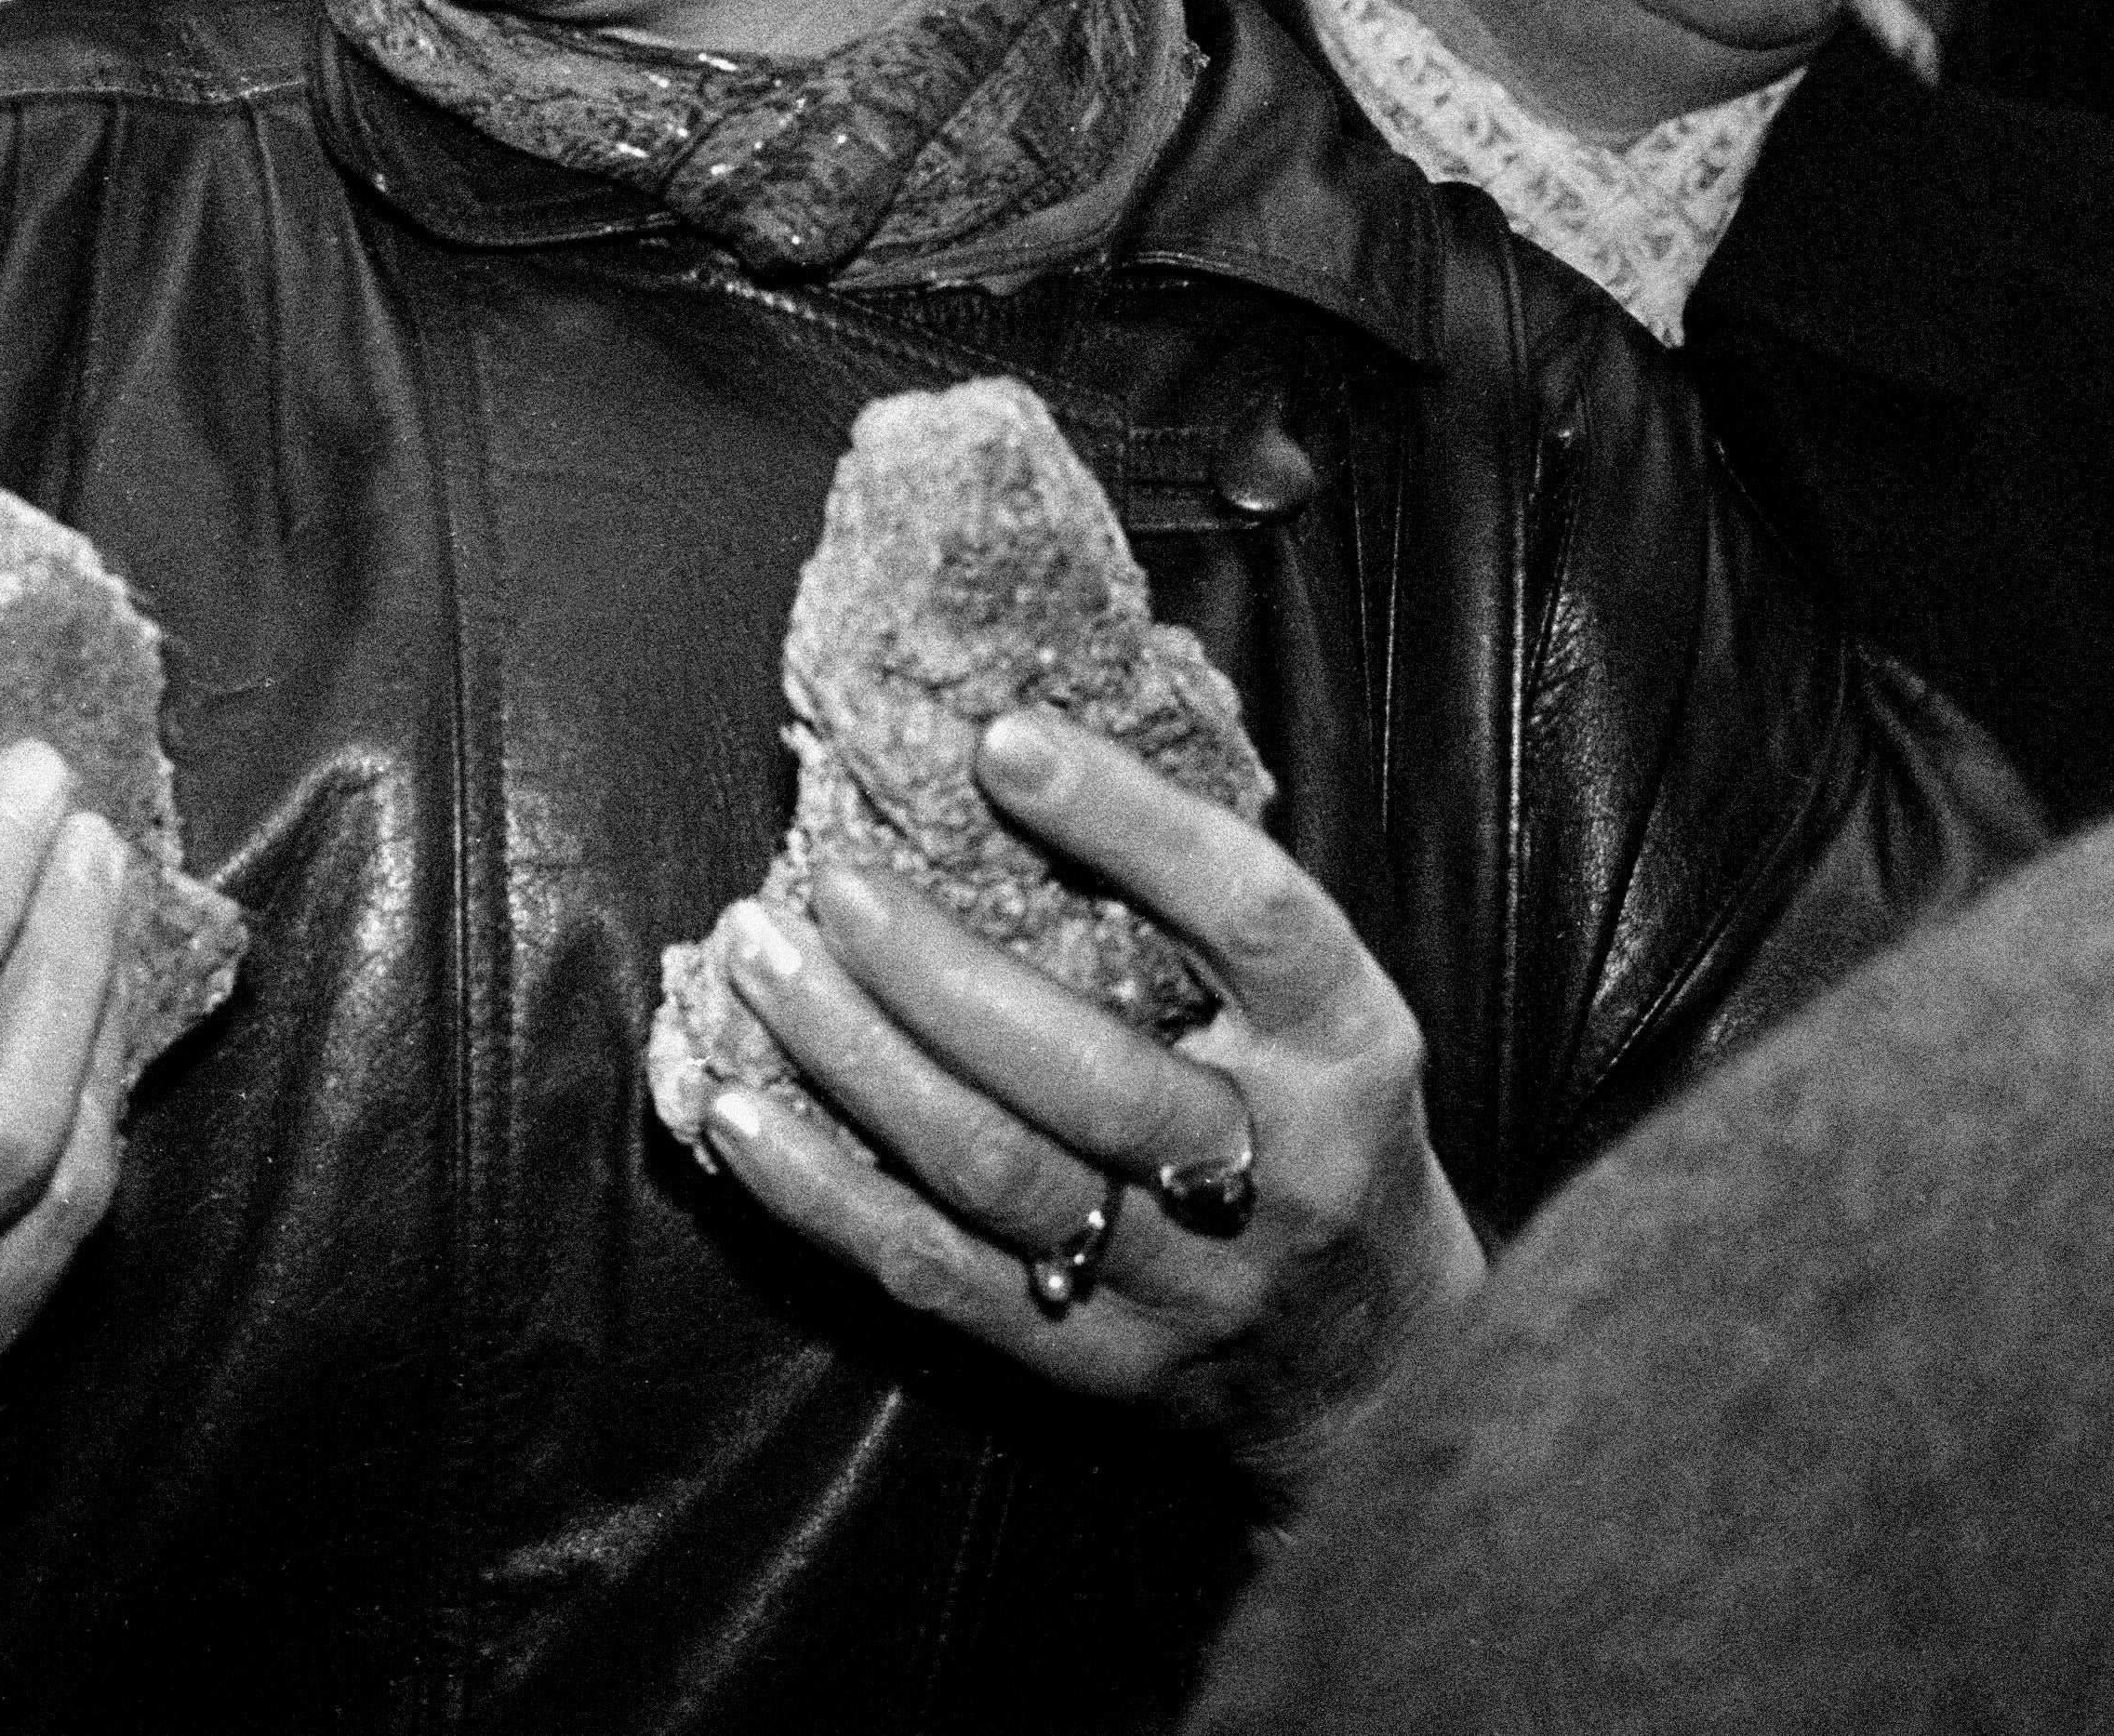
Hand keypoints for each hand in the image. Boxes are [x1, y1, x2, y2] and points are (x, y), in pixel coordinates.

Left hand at [701, 708, 1485, 1494]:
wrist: (1376, 1371)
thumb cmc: (1319, 1132)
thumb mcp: (1320, 1017)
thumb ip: (1203, 909)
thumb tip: (1022, 744)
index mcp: (1348, 1048)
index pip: (1252, 919)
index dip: (1132, 824)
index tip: (1003, 740)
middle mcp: (1277, 1173)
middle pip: (1094, 1076)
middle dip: (939, 974)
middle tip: (831, 884)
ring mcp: (1182, 1284)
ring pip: (996, 1173)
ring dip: (855, 1063)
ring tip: (757, 961)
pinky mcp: (1091, 1364)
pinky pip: (933, 1271)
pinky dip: (820, 1190)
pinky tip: (736, 1108)